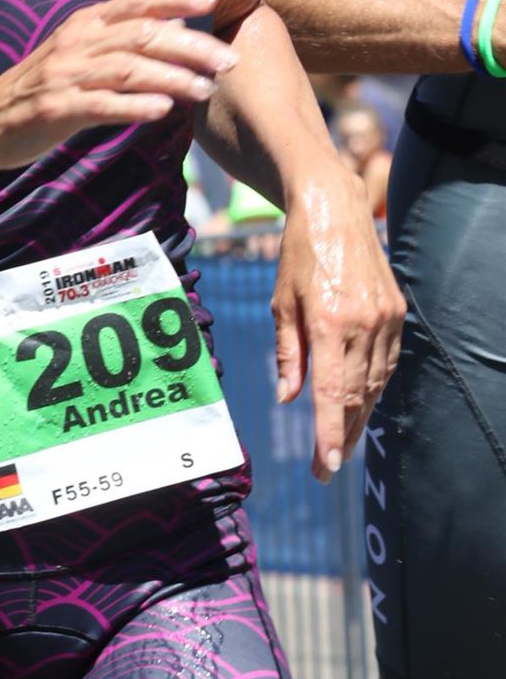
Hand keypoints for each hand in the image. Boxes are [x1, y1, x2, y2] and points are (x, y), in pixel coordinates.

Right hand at [0, 0, 235, 179]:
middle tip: (228, 60)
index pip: (137, 2)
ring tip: (206, 90)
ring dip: (173, 78)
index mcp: (84, 23)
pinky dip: (136, 105)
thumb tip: (178, 24)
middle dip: (191, 46)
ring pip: (128, 69)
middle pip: (142, 35)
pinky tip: (163, 110)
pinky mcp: (56, 109)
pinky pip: (103, 105)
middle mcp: (76, 42)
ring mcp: (64, 75)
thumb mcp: (80, 53)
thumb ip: (124, 39)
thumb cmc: (41, 88)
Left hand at [271, 173, 405, 481]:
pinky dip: (374, 386)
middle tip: (327, 466)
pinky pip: (387, 362)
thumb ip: (287, 353)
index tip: (327, 465)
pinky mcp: (397, 313)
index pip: (332, 393)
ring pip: (375, 383)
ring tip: (342, 442)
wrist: (335, 211)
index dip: (330, 433)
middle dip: (342, 435)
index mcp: (327, 322)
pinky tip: (362, 402)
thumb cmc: (299, 256)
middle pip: (356, 396)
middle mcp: (361, 324)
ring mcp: (385, 319)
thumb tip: (287, 397)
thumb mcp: (281, 302)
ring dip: (360, 416)